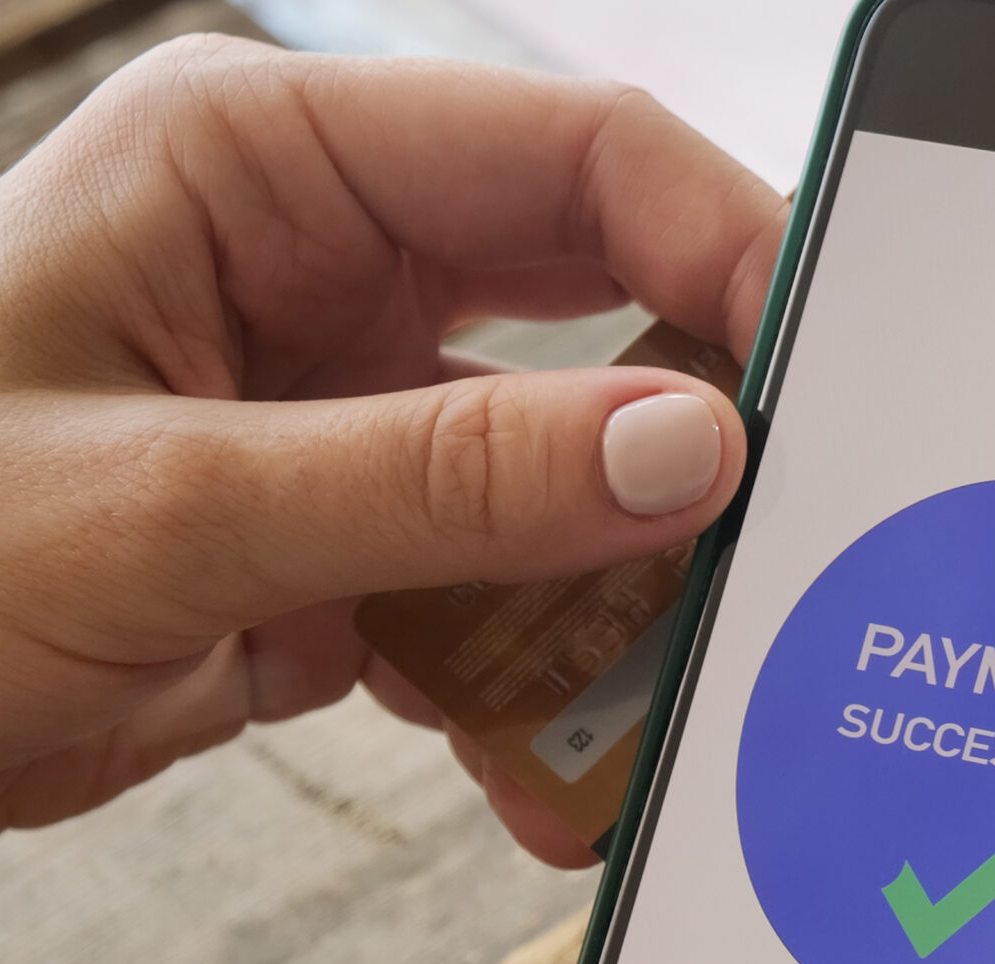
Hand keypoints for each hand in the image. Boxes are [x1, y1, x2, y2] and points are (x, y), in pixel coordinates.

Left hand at [0, 37, 785, 875]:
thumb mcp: (168, 513)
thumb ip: (445, 479)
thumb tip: (692, 449)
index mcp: (262, 163)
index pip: (571, 155)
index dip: (725, 249)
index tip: (827, 381)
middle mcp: (318, 263)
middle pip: (598, 315)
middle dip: (693, 447)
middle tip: (785, 555)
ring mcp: (340, 405)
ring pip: (566, 475)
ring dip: (615, 602)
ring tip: (652, 711)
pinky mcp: (344, 534)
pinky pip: (500, 590)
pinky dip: (533, 685)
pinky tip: (546, 777)